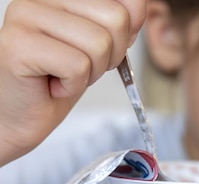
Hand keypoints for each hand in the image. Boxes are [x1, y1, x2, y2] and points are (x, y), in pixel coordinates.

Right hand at [0, 0, 146, 165]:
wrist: (19, 117)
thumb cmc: (57, 81)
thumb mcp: (100, 48)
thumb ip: (120, 23)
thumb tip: (138, 6)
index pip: (126, 0)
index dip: (125, 33)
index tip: (99, 49)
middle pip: (116, 19)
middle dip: (109, 55)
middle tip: (78, 67)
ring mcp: (26, 17)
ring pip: (99, 43)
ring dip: (90, 72)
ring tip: (62, 75)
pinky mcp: (20, 45)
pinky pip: (78, 66)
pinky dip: (72, 85)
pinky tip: (51, 85)